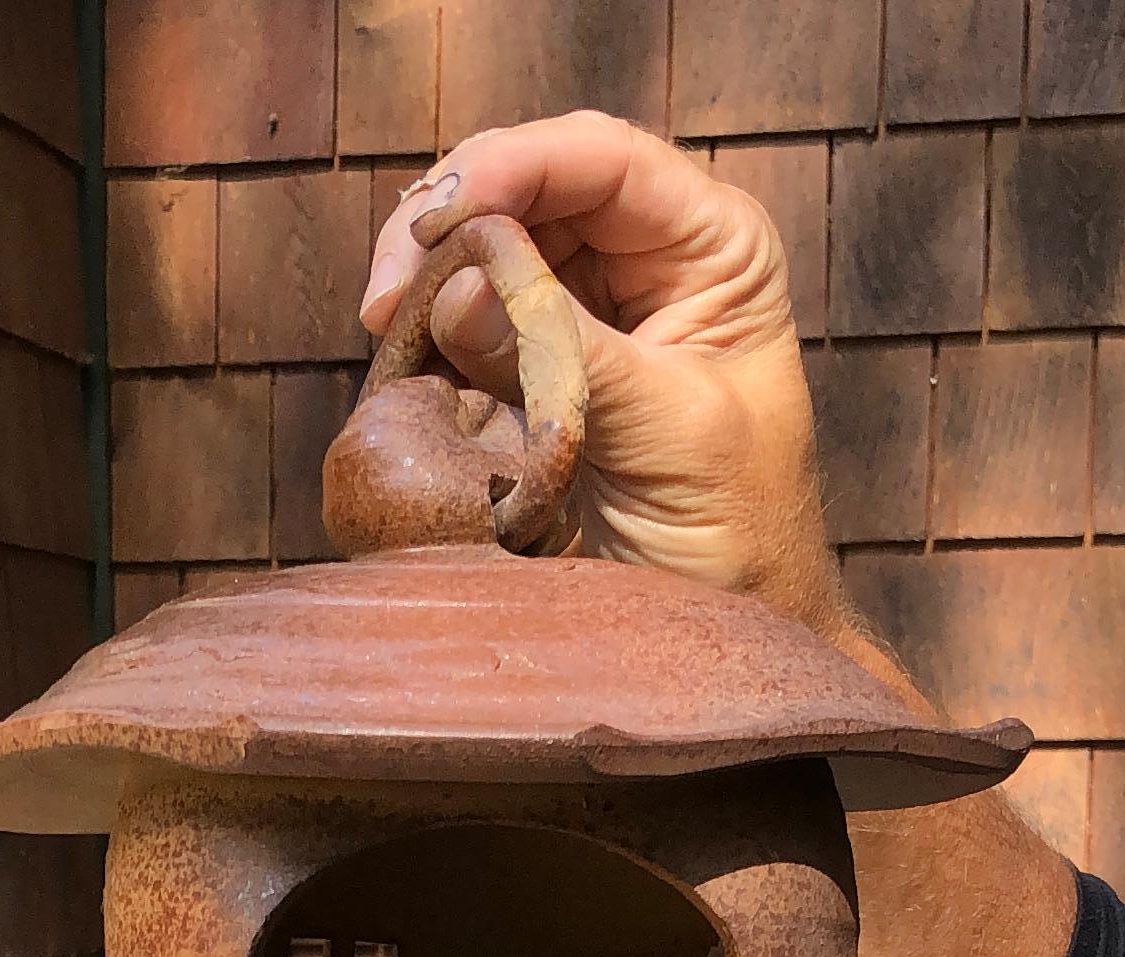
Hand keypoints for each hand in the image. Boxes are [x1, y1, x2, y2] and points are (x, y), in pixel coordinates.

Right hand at [361, 111, 843, 624]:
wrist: (729, 626)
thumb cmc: (739, 536)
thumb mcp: (670, 433)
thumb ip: (571, 356)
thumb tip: (456, 290)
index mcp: (711, 248)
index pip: (600, 161)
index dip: (512, 167)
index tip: (436, 217)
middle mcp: (645, 263)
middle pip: (527, 189)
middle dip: (449, 224)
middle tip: (385, 293)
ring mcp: (584, 317)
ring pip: (484, 253)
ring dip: (425, 285)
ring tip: (386, 331)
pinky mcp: (532, 377)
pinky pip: (464, 332)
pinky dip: (424, 342)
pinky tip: (400, 366)